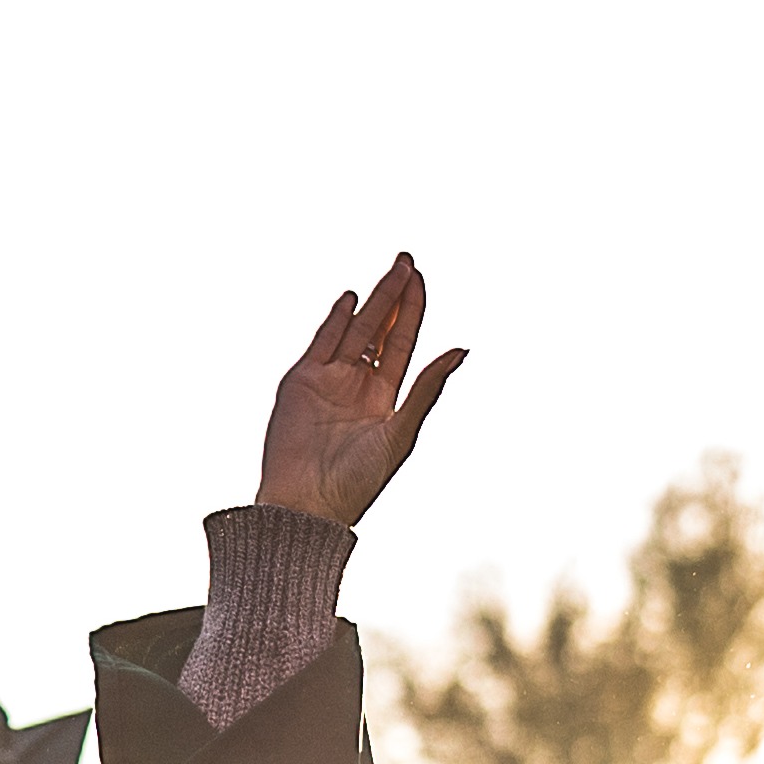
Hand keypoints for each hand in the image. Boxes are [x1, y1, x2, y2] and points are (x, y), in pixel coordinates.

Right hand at [254, 253, 466, 528]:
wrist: (307, 503)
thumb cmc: (359, 479)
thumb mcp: (401, 431)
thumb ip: (428, 388)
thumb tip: (462, 349)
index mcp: (385, 398)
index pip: (402, 342)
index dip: (412, 310)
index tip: (420, 279)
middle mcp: (358, 384)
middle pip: (380, 329)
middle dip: (394, 295)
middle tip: (407, 260)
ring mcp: (328, 380)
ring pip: (354, 330)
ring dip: (372, 301)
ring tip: (392, 271)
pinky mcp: (300, 381)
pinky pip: (322, 342)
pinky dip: (335, 320)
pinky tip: (351, 298)